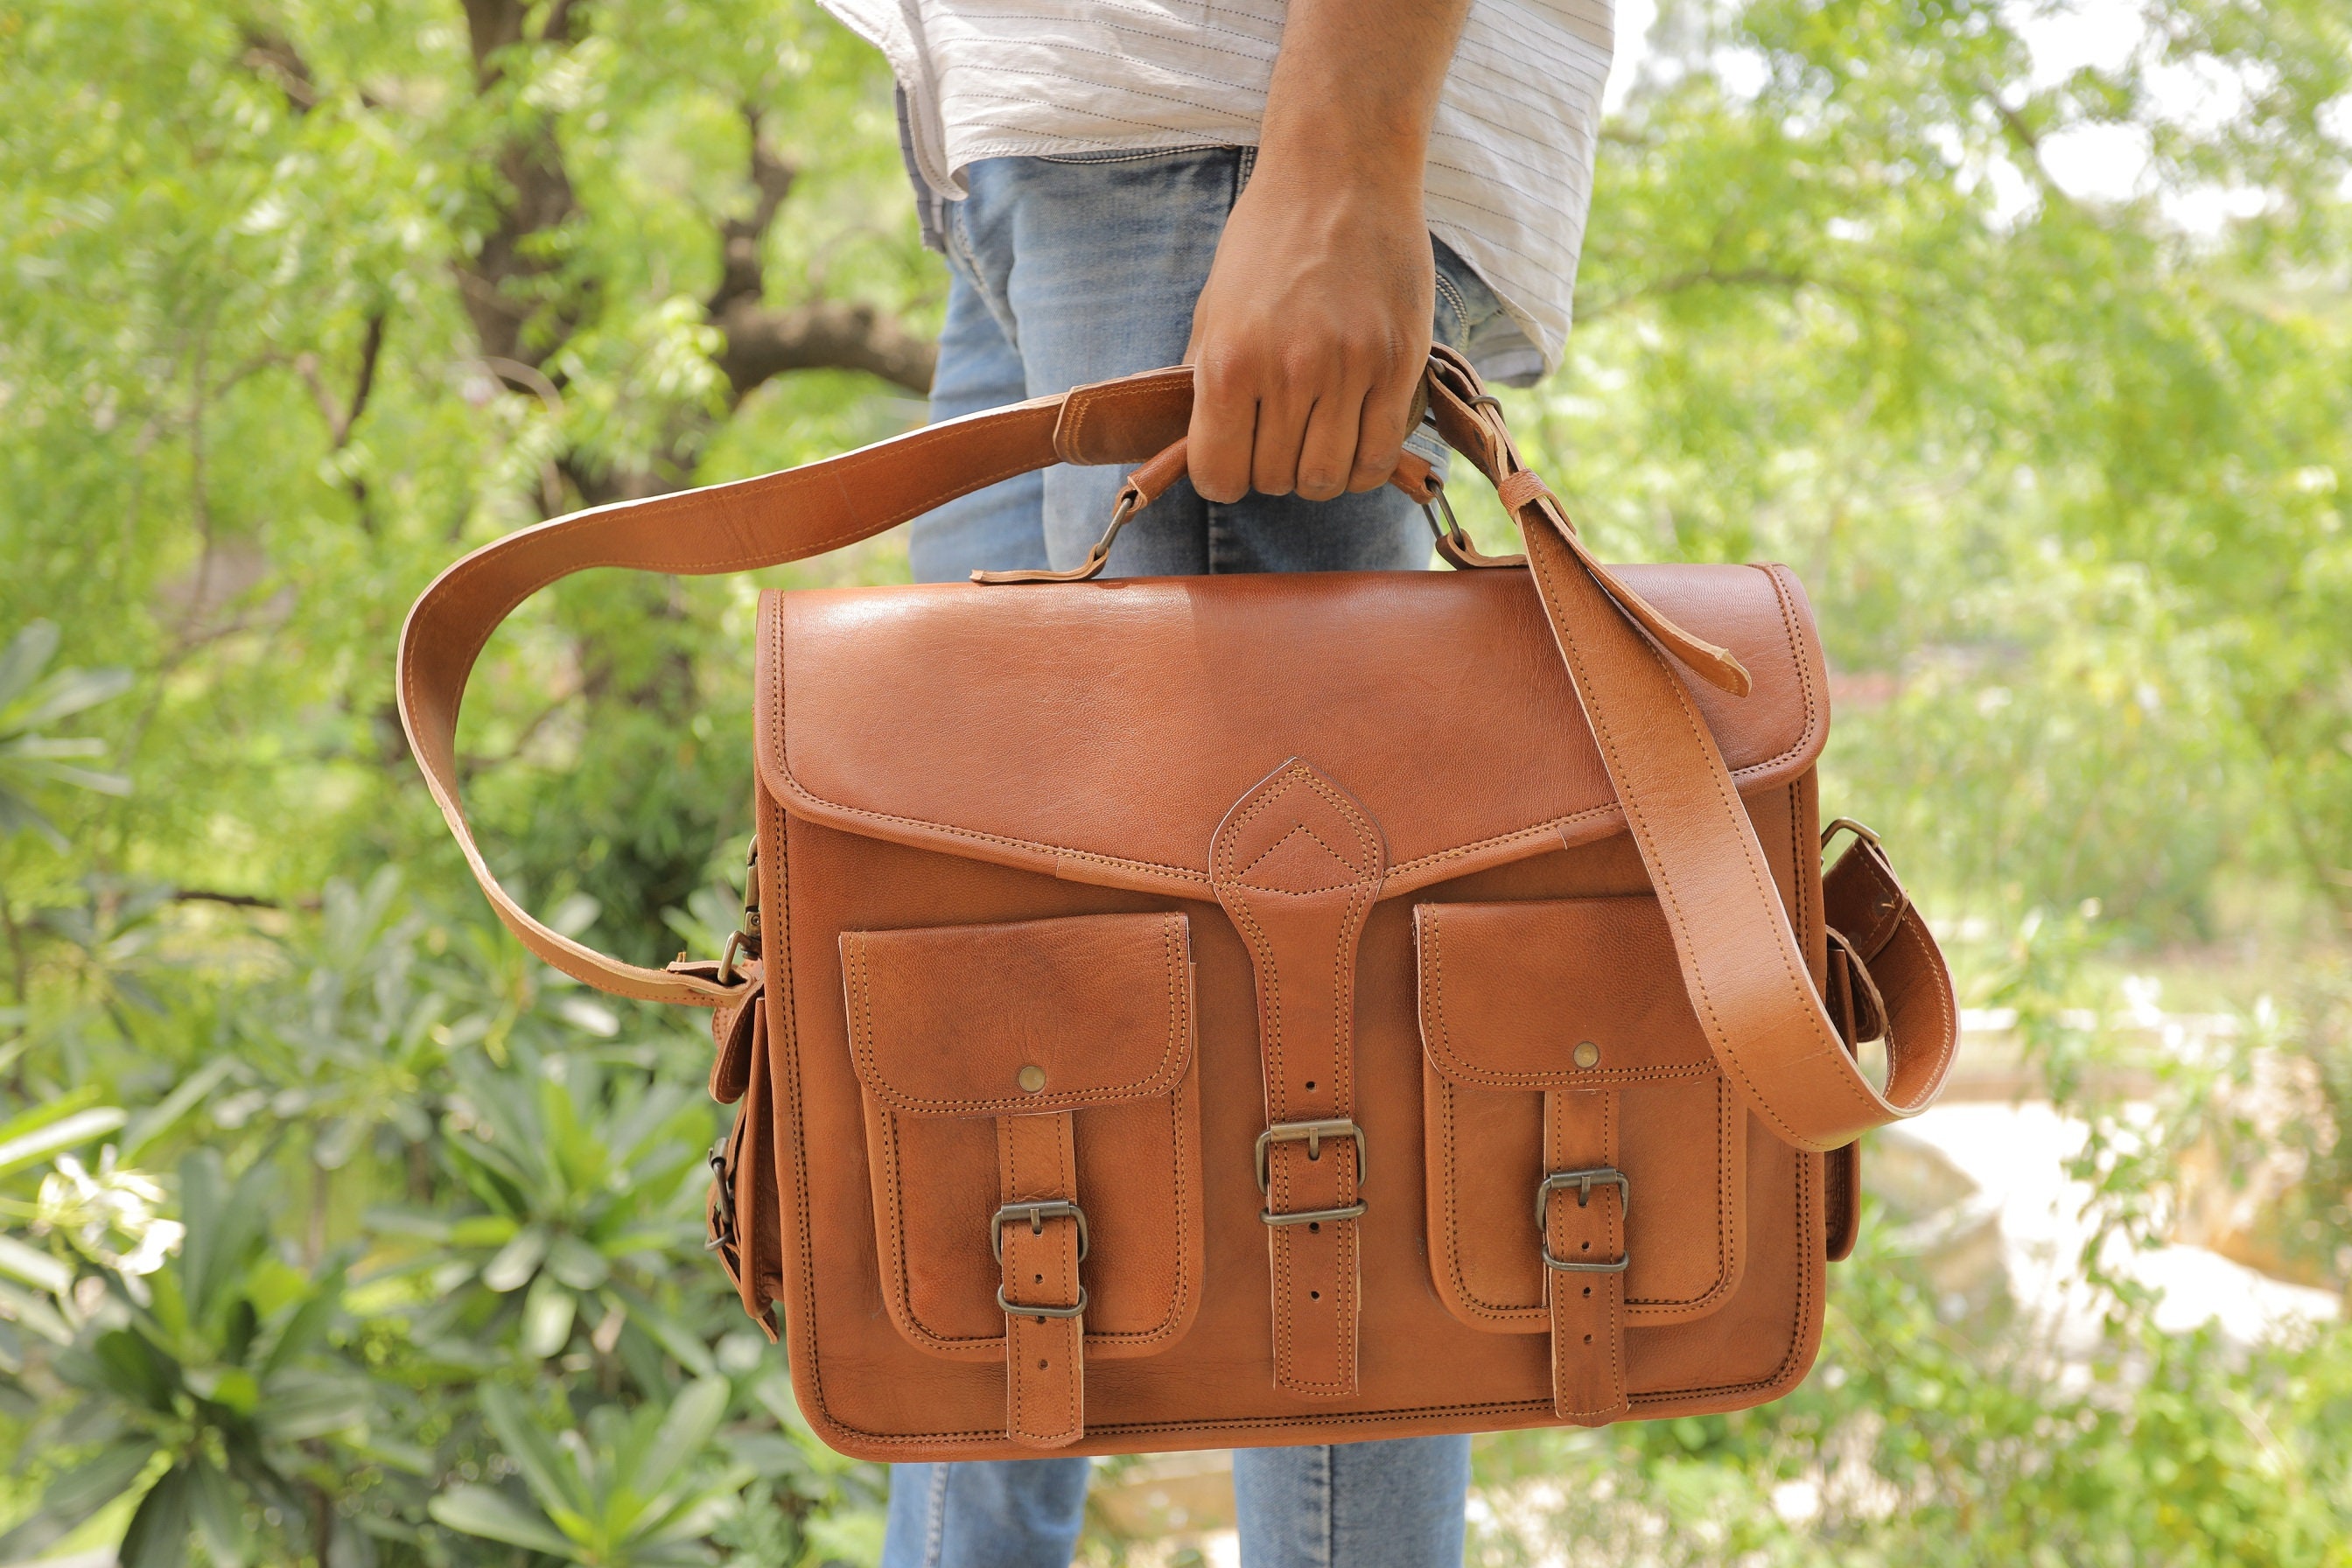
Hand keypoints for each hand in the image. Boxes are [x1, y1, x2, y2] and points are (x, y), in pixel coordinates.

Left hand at [1179, 0, 1470, 506]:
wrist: (1340, 174)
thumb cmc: (1269, 239)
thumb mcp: (1213, 307)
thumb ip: (1205, 382)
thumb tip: (1198, 450)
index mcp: (1228, 360)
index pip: (1218, 476)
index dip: (1223, 476)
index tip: (1233, 456)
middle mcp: (1288, 370)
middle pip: (1274, 481)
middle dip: (1271, 471)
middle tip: (1279, 435)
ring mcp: (1349, 369)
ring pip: (1327, 480)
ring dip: (1318, 473)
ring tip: (1318, 438)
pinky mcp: (1398, 365)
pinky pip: (1378, 456)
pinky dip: (1363, 465)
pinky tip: (1355, 439)